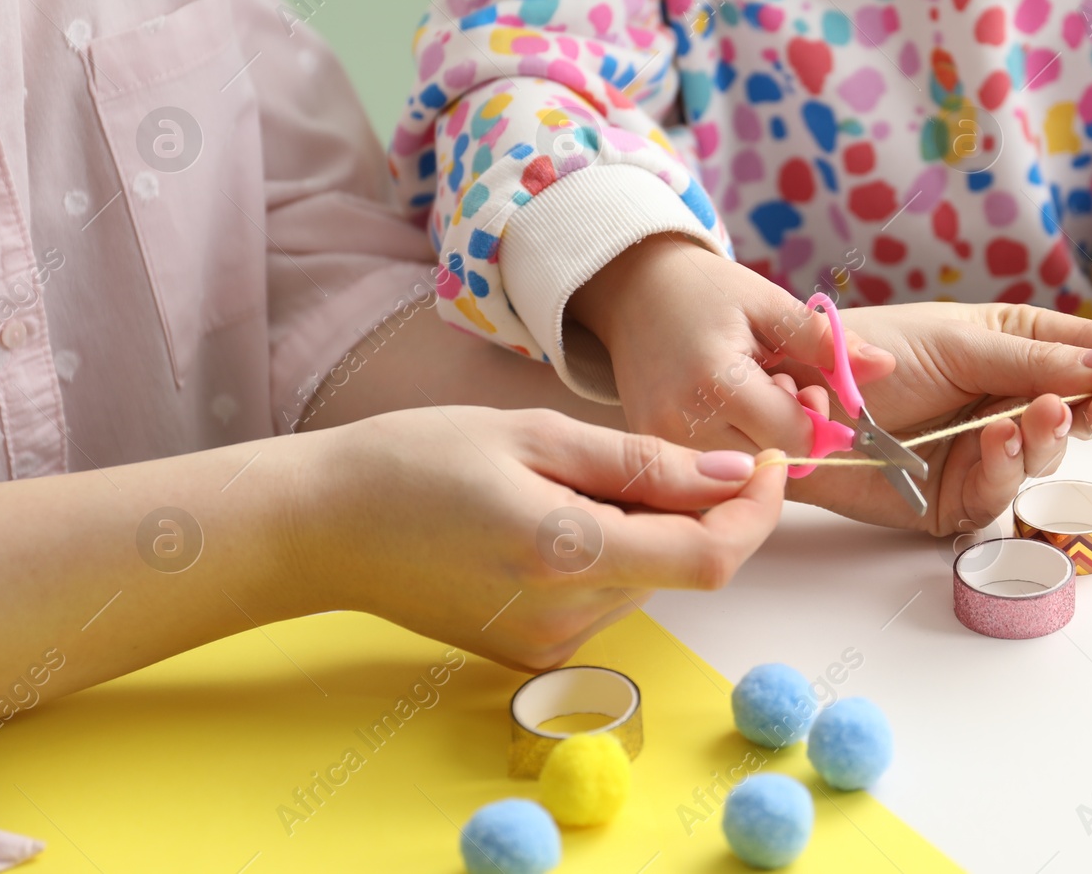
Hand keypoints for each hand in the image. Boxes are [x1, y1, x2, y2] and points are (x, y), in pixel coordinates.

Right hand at [319, 407, 786, 670]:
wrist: (323, 526)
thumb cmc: (417, 461)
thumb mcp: (536, 434)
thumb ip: (644, 464)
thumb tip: (736, 478)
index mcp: (570, 555)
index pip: (711, 557)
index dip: (756, 512)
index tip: (768, 462)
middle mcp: (567, 619)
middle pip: (678, 565)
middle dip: (685, 506)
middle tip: (621, 451)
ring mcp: (548, 648)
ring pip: (644, 579)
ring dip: (640, 529)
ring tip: (560, 481)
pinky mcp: (531, 656)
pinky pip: (604, 598)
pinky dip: (604, 555)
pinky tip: (544, 519)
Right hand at [568, 237, 890, 452]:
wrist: (633, 289)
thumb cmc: (706, 291)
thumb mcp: (770, 303)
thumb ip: (826, 341)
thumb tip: (887, 367)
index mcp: (718, 383)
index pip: (796, 440)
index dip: (816, 419)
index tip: (807, 387)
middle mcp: (682, 423)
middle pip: (770, 466)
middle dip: (789, 437)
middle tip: (779, 391)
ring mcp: (660, 442)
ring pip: (740, 476)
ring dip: (760, 448)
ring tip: (750, 402)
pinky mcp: (649, 449)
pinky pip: (708, 475)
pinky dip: (730, 453)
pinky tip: (727, 416)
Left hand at [778, 303, 1091, 536]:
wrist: (790, 401)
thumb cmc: (871, 352)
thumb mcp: (962, 342)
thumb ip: (1042, 359)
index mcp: (1012, 346)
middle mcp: (1003, 399)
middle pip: (1080, 412)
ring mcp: (980, 451)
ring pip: (1043, 458)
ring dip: (1048, 438)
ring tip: (1036, 415)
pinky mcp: (951, 500)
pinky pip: (996, 495)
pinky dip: (1001, 470)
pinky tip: (991, 442)